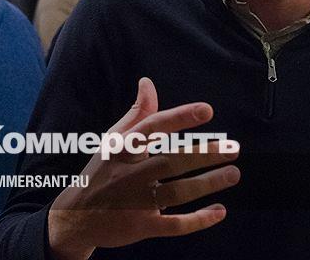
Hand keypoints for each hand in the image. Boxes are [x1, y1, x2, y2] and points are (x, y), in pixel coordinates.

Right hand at [48, 77, 240, 259]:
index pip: (152, 128)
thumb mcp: (114, 141)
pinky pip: (173, 225)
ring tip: (233, 173)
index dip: (180, 118)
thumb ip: (137, 113)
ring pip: (176, 192)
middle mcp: (127, 174)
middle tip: (234, 149)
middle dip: (204, 154)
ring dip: (207, 183)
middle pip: (170, 162)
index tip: (208, 110)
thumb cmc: (103, 171)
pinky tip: (219, 211)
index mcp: (121, 149)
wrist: (76, 217)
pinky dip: (198, 220)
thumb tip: (148, 82)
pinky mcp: (140, 227)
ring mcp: (134, 202)